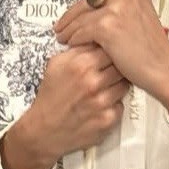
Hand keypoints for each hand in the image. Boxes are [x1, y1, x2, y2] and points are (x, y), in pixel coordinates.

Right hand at [0, 46, 128, 168]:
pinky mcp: (108, 119)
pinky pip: (121, 105)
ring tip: (102, 89)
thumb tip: (96, 38)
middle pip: (121, 66)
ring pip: (124, 85)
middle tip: (107, 72)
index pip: (110, 48)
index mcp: (80, 65)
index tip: (108, 54)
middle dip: (116, 68)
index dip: (110, 51)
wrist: (43, 130)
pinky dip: (113, 104)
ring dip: (117, 86)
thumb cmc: (51, 96)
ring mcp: (102, 102)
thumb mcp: (56, 64)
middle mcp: (93, 82)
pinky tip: (100, 105)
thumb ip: (78, 49)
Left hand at [56, 0, 168, 123]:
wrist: (163, 68)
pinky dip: (74, 39)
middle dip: (70, 13)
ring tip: (63, 36)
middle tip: (63, 23)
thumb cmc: (153, 49)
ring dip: (68, 27)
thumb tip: (95, 6)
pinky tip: (72, 44)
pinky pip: (80, 31)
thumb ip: (122, 4)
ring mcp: (116, 8)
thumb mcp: (141, 14)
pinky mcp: (106, 26)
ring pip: (80, 15)